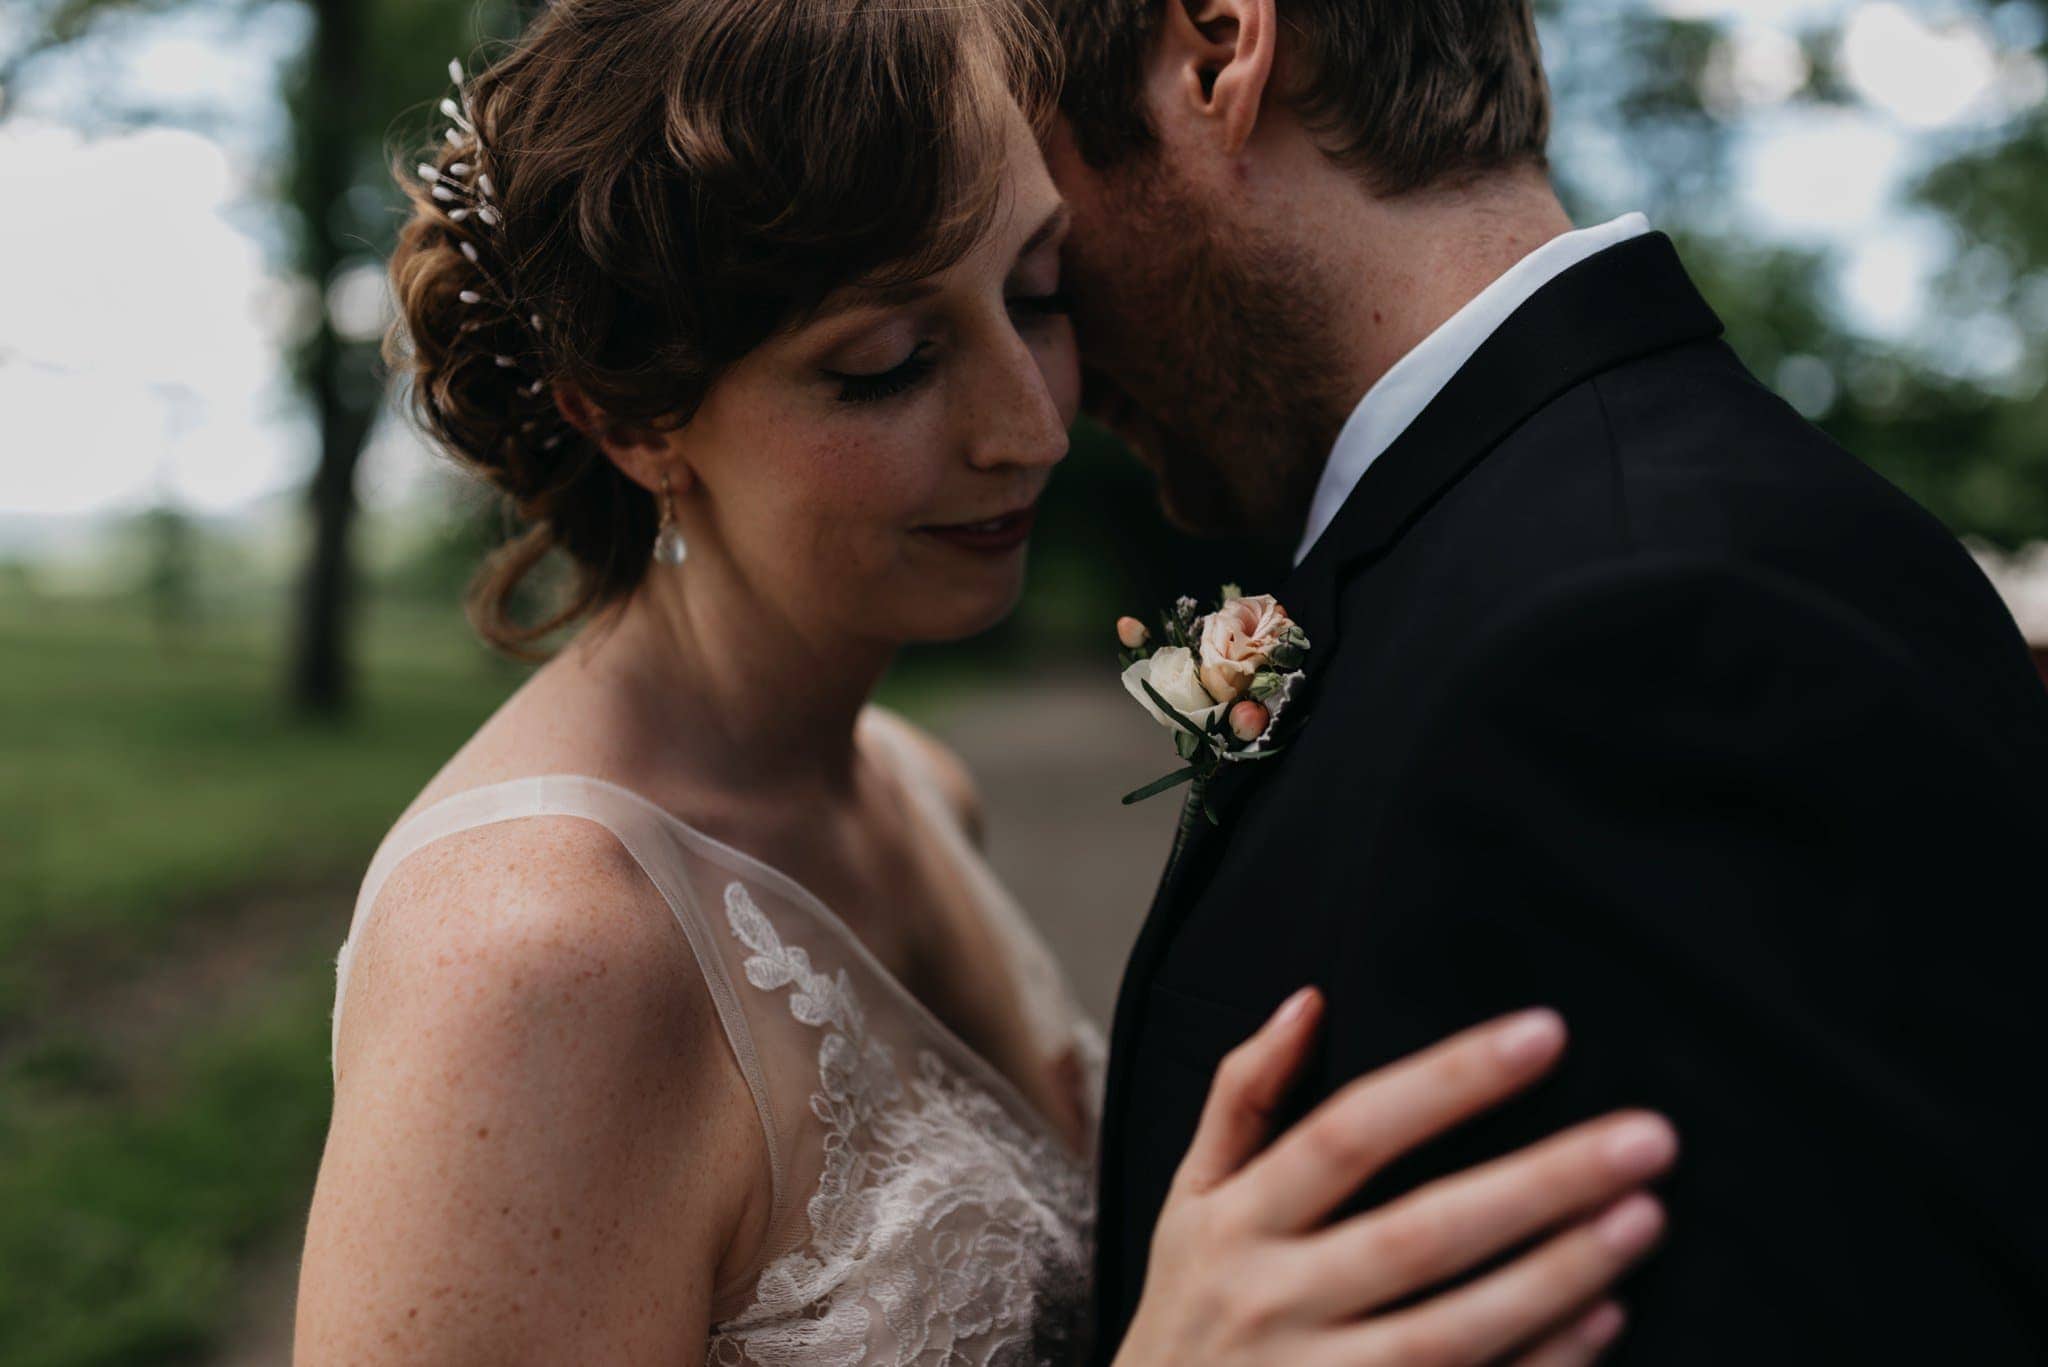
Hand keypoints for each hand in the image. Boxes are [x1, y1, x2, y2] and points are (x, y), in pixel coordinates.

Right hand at [1112, 993, 1674, 1366]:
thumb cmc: (1188, 1311)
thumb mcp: (1187, 1201)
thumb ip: (1243, 1098)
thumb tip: (1309, 999)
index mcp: (1233, 1223)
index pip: (1346, 1135)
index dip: (1446, 1082)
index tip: (1545, 1032)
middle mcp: (1271, 1303)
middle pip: (1419, 1235)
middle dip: (1540, 1181)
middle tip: (1648, 1136)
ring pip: (1453, 1332)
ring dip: (1557, 1276)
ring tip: (1646, 1217)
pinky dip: (1541, 1365)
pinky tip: (1607, 1318)